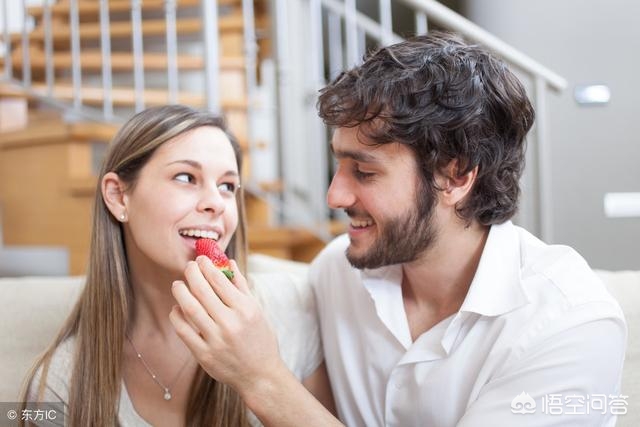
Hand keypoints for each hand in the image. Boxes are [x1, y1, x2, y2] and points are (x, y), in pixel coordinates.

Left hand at [169, 256, 285, 394]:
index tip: (200, 260)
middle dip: (191, 274)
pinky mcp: (204, 355)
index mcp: (245, 310)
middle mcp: (230, 323)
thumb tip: (229, 263)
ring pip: (190, 309)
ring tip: (177, 285)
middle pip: (202, 291)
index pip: (219, 280)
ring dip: (180, 293)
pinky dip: (176, 317)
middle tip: (188, 267)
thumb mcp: (257, 311)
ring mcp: (216, 340)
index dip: (206, 267)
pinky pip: (184, 331)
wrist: (260, 375)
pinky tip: (177, 308)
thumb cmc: (261, 339)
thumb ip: (242, 286)